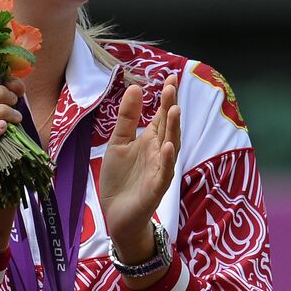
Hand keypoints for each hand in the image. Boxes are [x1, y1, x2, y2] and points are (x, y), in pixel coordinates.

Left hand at [99, 75, 180, 261]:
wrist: (117, 214)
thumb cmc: (120, 178)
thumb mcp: (118, 143)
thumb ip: (127, 118)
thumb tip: (135, 87)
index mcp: (151, 140)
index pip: (161, 115)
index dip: (166, 97)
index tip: (170, 77)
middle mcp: (159, 152)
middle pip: (168, 127)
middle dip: (170, 107)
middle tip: (171, 86)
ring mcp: (160, 170)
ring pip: (171, 147)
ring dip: (173, 129)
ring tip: (174, 109)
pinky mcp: (156, 188)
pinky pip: (164, 173)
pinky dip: (167, 160)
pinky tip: (167, 146)